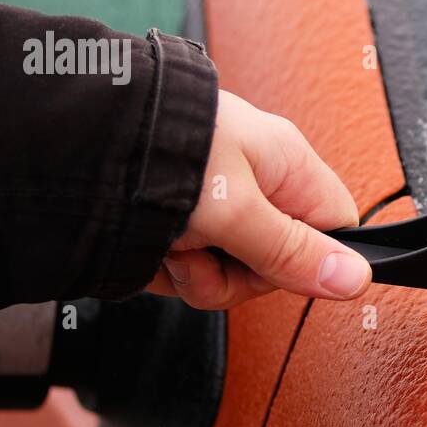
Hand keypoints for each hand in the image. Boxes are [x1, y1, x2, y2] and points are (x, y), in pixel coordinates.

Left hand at [146, 89, 371, 307]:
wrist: (71, 148)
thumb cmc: (158, 154)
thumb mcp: (237, 213)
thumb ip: (294, 253)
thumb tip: (354, 278)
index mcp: (286, 164)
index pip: (335, 226)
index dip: (314, 258)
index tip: (279, 266)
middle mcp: (256, 183)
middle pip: (280, 262)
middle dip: (241, 275)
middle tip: (211, 255)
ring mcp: (216, 205)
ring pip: (233, 274)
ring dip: (199, 276)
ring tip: (173, 247)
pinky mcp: (178, 225)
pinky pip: (193, 271)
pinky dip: (170, 272)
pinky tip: (152, 251)